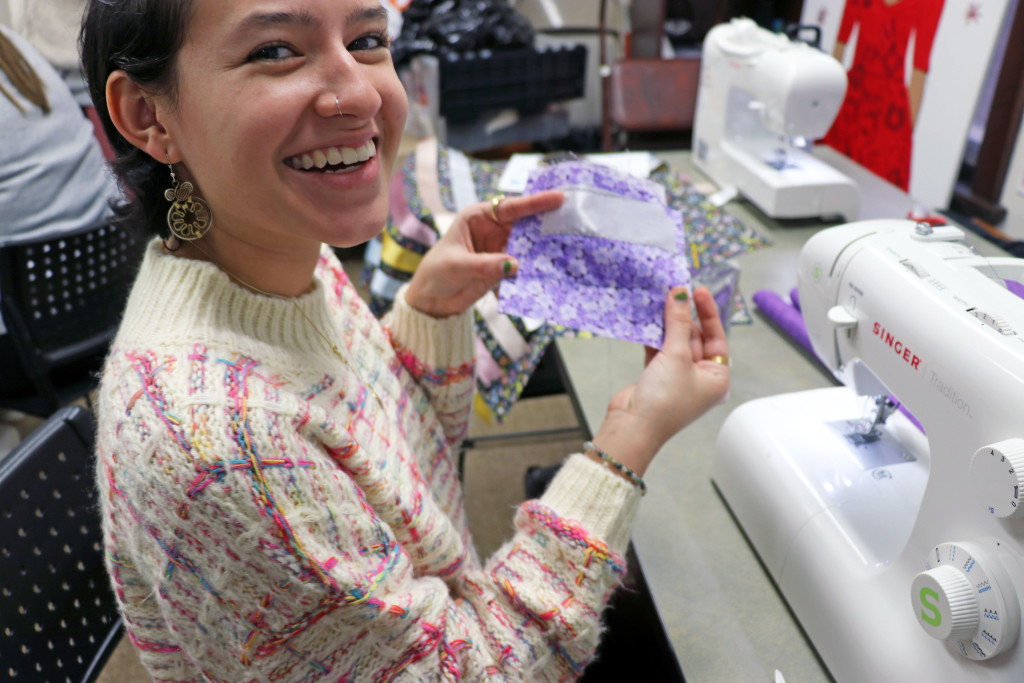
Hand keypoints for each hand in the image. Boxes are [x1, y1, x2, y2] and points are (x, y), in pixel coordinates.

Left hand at [403, 191, 563, 317]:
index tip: (558, 198)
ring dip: (544, 250)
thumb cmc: (437, 273)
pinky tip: (552, 272)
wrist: (432, 301)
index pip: (509, 207)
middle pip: (525, 224)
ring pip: (529, 246)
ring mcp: (501, 249)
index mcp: (478, 218)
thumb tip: (515, 264)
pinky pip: (525, 267)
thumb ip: (485, 265)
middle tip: (573, 225)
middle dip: (546, 225)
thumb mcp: (457, 266)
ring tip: (569, 249)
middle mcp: (493, 230)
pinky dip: (536, 270)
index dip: (535, 202)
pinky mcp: (505, 268)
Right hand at [591, 286, 729, 476]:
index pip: (716, 337)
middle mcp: (700, 378)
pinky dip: (654, 336)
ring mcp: (677, 378)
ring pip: (675, 342)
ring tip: (660, 300)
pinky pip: (659, 350)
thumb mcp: (676, 356)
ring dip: (667, 324)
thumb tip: (679, 294)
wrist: (633, 426)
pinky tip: (648, 319)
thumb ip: (678, 323)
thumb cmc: (664, 399)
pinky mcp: (657, 377)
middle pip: (695, 338)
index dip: (707, 313)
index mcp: (717, 378)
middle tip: (673, 292)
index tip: (697, 291)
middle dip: (684, 317)